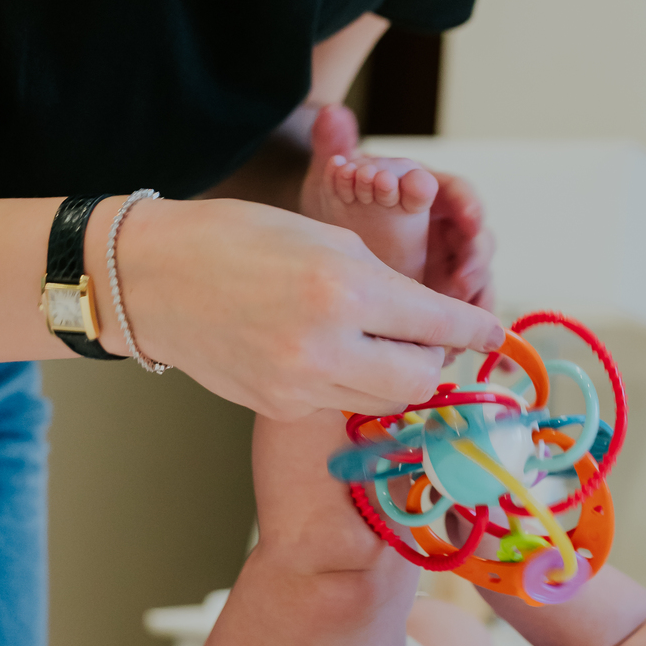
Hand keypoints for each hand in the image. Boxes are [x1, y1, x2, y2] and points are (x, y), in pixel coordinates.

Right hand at [87, 195, 503, 419]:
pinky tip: (322, 350)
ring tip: (371, 340)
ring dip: (393, 374)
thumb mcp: (324, 238)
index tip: (493, 334)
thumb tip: (431, 320)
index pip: (439, 323)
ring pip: (384, 400)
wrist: (152, 277)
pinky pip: (338, 402)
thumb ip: (385, 282)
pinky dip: (347, 381)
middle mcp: (327, 345)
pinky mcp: (277, 407)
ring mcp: (299, 384)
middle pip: (421, 380)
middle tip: (424, 337)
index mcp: (345, 289)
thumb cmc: (237, 239)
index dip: (475, 330)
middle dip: (434, 360)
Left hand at [296, 107, 494, 308]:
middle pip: (477, 239)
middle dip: (476, 258)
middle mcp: (444, 225)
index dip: (469, 207)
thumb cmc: (337, 201)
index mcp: (428, 191)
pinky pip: (461, 310)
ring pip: (476, 276)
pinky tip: (454, 342)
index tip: (471, 220)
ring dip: (475, 294)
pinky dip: (462, 323)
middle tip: (463, 276)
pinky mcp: (440, 293)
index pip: (459, 193)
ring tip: (462, 312)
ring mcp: (445, 261)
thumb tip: (330, 113)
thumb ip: (333, 146)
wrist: (326, 235)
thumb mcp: (331, 176)